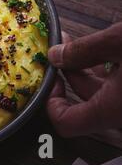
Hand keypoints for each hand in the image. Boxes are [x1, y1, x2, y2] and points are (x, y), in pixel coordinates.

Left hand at [46, 22, 121, 136]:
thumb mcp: (119, 42)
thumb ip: (83, 50)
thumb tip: (54, 55)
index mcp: (113, 110)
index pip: (66, 123)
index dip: (50, 102)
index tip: (50, 77)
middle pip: (83, 103)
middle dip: (67, 72)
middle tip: (58, 46)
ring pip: (102, 94)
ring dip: (85, 69)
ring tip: (74, 42)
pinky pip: (117, 89)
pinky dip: (105, 71)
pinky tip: (102, 50)